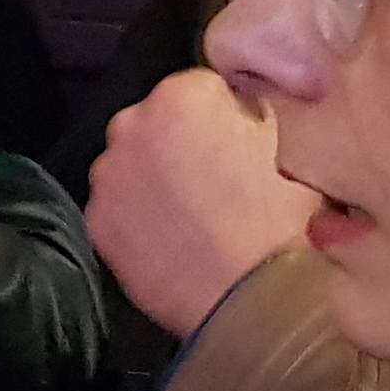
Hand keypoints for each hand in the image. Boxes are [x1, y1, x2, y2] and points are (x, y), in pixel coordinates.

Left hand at [86, 67, 318, 337]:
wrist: (251, 302)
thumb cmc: (283, 220)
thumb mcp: (293, 144)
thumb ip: (262, 106)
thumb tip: (250, 100)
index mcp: (182, 94)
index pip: (206, 87)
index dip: (231, 117)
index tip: (249, 146)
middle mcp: (130, 124)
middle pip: (162, 121)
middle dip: (187, 142)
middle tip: (225, 183)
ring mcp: (107, 175)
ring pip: (138, 162)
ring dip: (160, 177)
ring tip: (200, 216)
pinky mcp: (96, 222)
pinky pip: (122, 205)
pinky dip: (141, 215)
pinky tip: (175, 239)